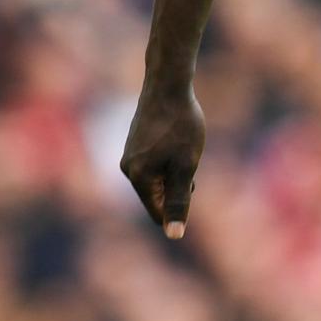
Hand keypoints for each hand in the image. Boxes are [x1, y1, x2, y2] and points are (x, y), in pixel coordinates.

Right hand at [120, 82, 205, 238]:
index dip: (180, 208)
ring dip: (176, 172)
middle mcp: (127, 169)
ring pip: (158, 180)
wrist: (168, 84)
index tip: (193, 182)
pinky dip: (170, 160)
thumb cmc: (180, 126)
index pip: (158, 213)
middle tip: (189, 160)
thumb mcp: (185, 167)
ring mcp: (129, 156)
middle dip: (178, 187)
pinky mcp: (134, 144)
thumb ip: (178, 201)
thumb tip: (173, 235)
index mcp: (138, 178)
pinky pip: (154, 165)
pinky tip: (177, 139)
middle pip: (158, 196)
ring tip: (183, 147)